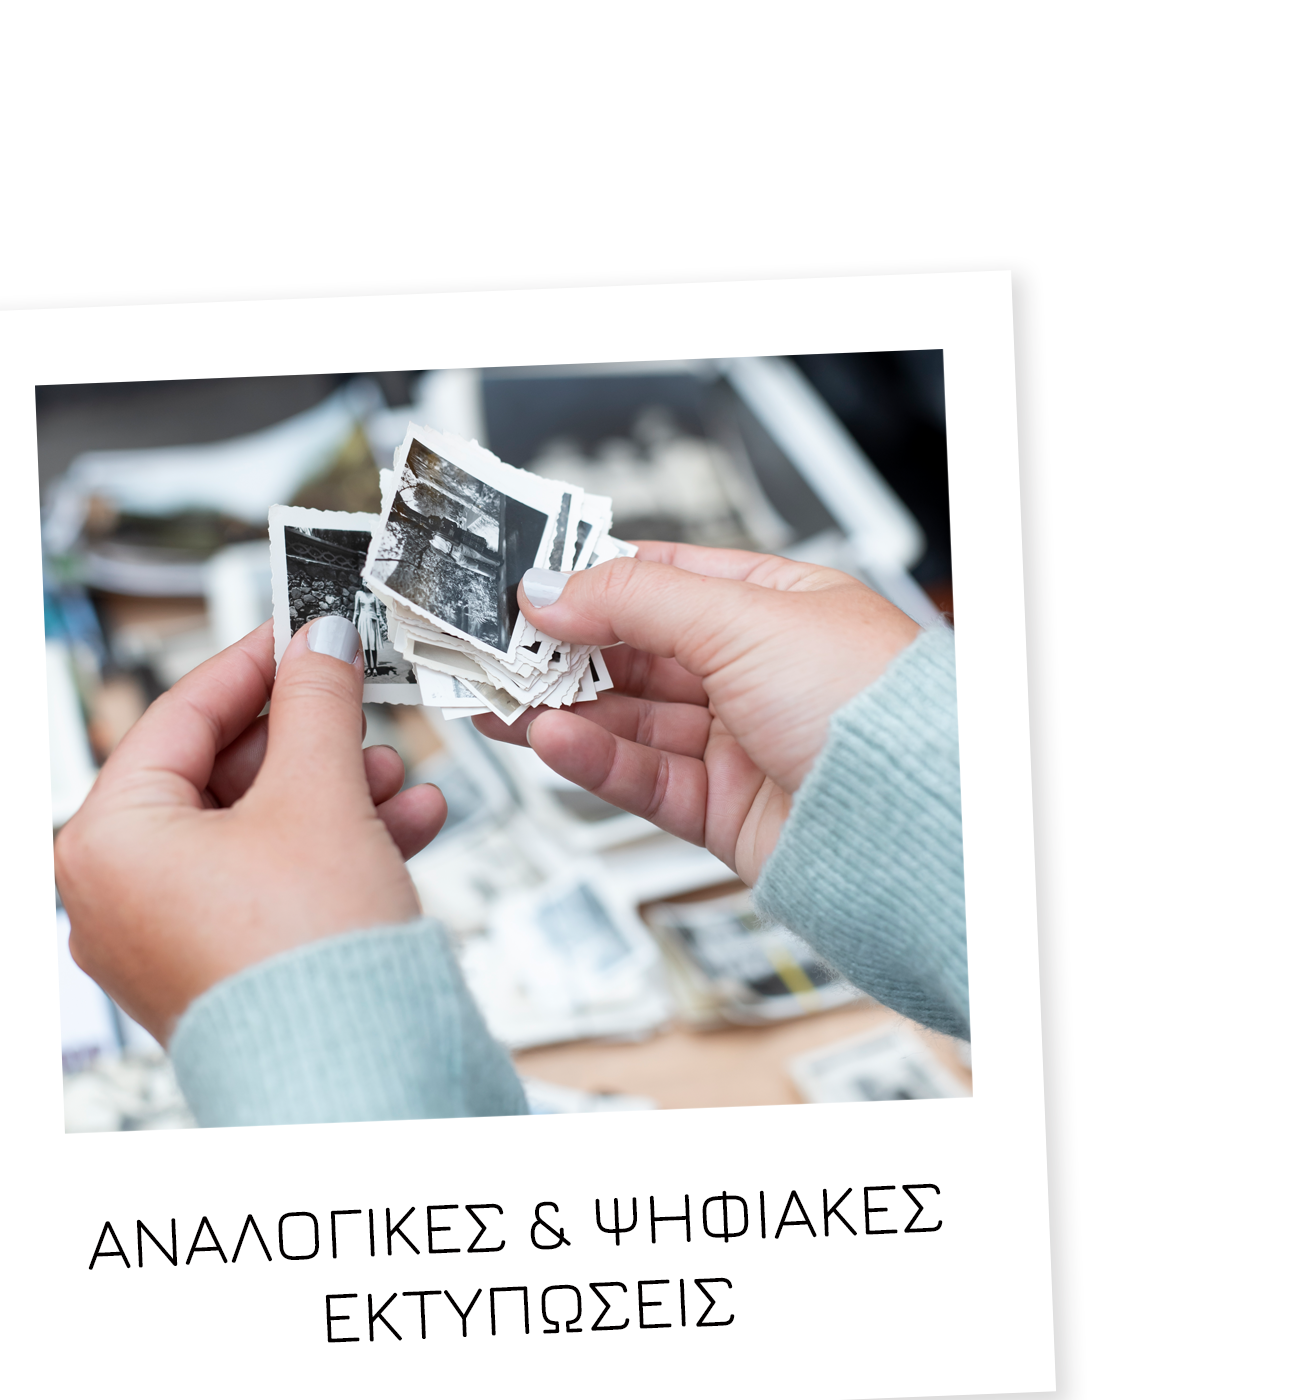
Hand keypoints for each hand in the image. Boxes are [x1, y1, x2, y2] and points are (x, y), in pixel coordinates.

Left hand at [55, 617, 446, 1045]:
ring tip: (396, 773)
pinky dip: (332, 847)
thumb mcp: (320, 795)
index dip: (252, 663)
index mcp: (108, 842)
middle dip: (308, 739)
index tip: (300, 630)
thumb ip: (317, 703)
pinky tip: (405, 825)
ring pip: (256, 829)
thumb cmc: (306, 964)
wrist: (356, 1082)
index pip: (179, 715)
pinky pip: (272, 881)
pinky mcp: (223, 966)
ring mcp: (170, 937)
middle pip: (222, 774)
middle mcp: (122, 894)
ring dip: (336, 791)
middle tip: (356, 701)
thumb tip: (319, 642)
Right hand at [475, 544, 920, 883]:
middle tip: (491, 648)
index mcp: (772, 605)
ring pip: (626, 720)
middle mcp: (754, 670)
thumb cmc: (868, 704)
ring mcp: (736, 740)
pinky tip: (551, 740)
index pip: (660, 577)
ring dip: (561, 710)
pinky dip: (591, 760)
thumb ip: (633, 601)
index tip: (523, 586)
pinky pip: (640, 778)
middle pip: (633, 653)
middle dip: (559, 652)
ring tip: (501, 700)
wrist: (908, 822)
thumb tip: (552, 589)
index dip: (588, 581)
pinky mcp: (721, 806)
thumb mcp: (740, 619)